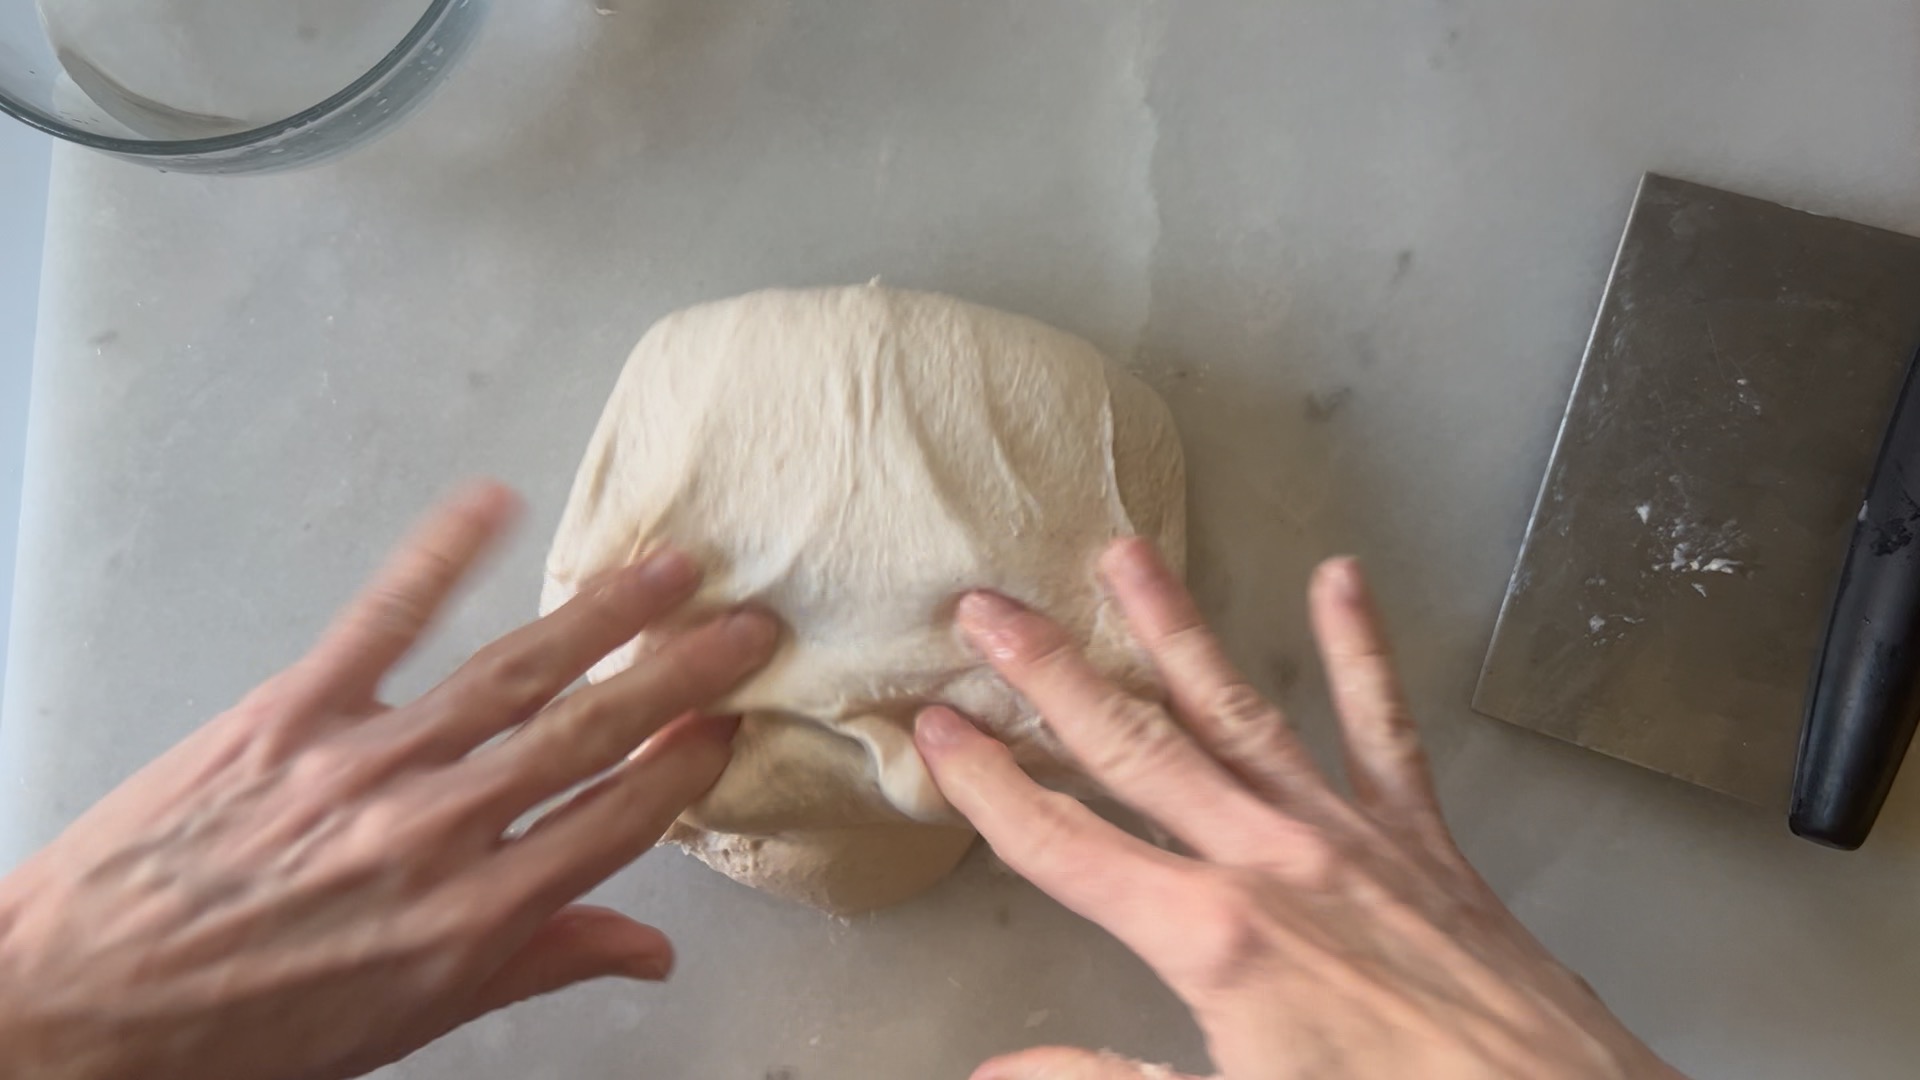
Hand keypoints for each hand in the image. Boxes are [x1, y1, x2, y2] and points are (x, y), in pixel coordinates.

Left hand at [0, 482, 779, 1079]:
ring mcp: (364, 762)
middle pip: (590, 730)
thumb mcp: (409, 1022)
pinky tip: (491, 504)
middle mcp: (435, 830)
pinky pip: (381, 620)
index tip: (729, 723)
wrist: (74, 1010)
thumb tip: (647, 950)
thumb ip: (537, 962)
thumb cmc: (239, 1033)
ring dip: (603, 612)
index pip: (618, 817)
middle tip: (748, 625)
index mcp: (473, 918)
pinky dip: (439, 556)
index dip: (686, 764)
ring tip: (670, 568)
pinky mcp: (289, 712)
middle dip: (682, 672)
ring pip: (513, 670)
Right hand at [917, 540, 1682, 1079]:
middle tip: (988, 607)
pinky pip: (1382, 730)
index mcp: (1211, 936)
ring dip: (1174, 629)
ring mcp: (1348, 837)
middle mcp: (1269, 861)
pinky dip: (1360, 652)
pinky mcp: (1420, 842)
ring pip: (1238, 711)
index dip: (988, 784)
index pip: (1065, 845)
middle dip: (1051, 673)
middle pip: (1134, 747)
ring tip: (1125, 554)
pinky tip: (1338, 581)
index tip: (935, 727)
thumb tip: (992, 1072)